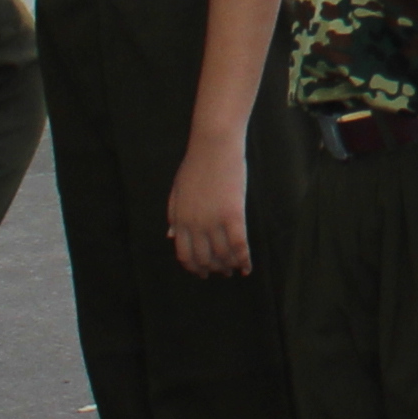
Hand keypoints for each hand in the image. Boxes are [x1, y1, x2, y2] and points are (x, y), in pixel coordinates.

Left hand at [165, 136, 254, 279]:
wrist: (213, 145)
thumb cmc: (195, 164)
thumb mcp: (177, 190)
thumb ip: (173, 215)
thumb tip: (170, 236)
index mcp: (180, 219)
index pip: (184, 254)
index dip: (193, 267)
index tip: (201, 272)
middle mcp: (195, 225)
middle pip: (204, 258)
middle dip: (212, 269)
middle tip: (221, 273)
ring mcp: (214, 221)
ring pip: (222, 255)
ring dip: (229, 266)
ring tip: (234, 269)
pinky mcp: (233, 214)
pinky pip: (239, 244)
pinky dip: (243, 259)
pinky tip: (247, 267)